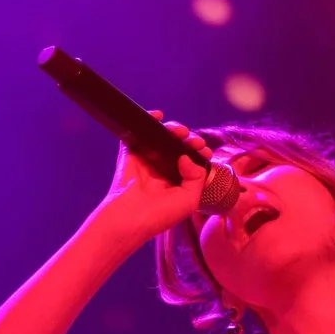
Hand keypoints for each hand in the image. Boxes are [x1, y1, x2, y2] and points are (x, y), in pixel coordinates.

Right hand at [88, 112, 211, 243]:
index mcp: (177, 182)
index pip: (192, 161)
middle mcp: (163, 170)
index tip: (204, 150)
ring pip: (162, 138)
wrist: (130, 217)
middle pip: (179, 146)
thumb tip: (187, 156)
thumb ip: (196, 177)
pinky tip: (158, 116)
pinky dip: (148, 120)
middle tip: (194, 141)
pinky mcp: (130, 153)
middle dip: (189, 140)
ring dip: (173, 130)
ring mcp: (146, 161)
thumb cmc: (160, 215)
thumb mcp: (189, 200)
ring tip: (180, 132)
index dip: (200, 152)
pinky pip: (138, 132)